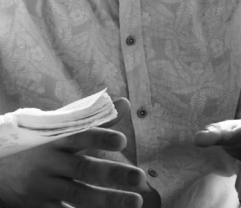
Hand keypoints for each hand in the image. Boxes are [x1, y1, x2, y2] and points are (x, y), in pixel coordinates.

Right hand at [0, 97, 148, 207]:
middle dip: (113, 174)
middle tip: (140, 177)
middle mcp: (50, 163)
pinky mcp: (38, 207)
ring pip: (77, 195)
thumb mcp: (61, 127)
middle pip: (83, 168)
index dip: (101, 138)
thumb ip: (95, 117)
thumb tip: (126, 103)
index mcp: (57, 139)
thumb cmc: (39, 143)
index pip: (81, 135)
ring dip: (107, 200)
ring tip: (136, 202)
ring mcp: (44, 187)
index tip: (123, 141)